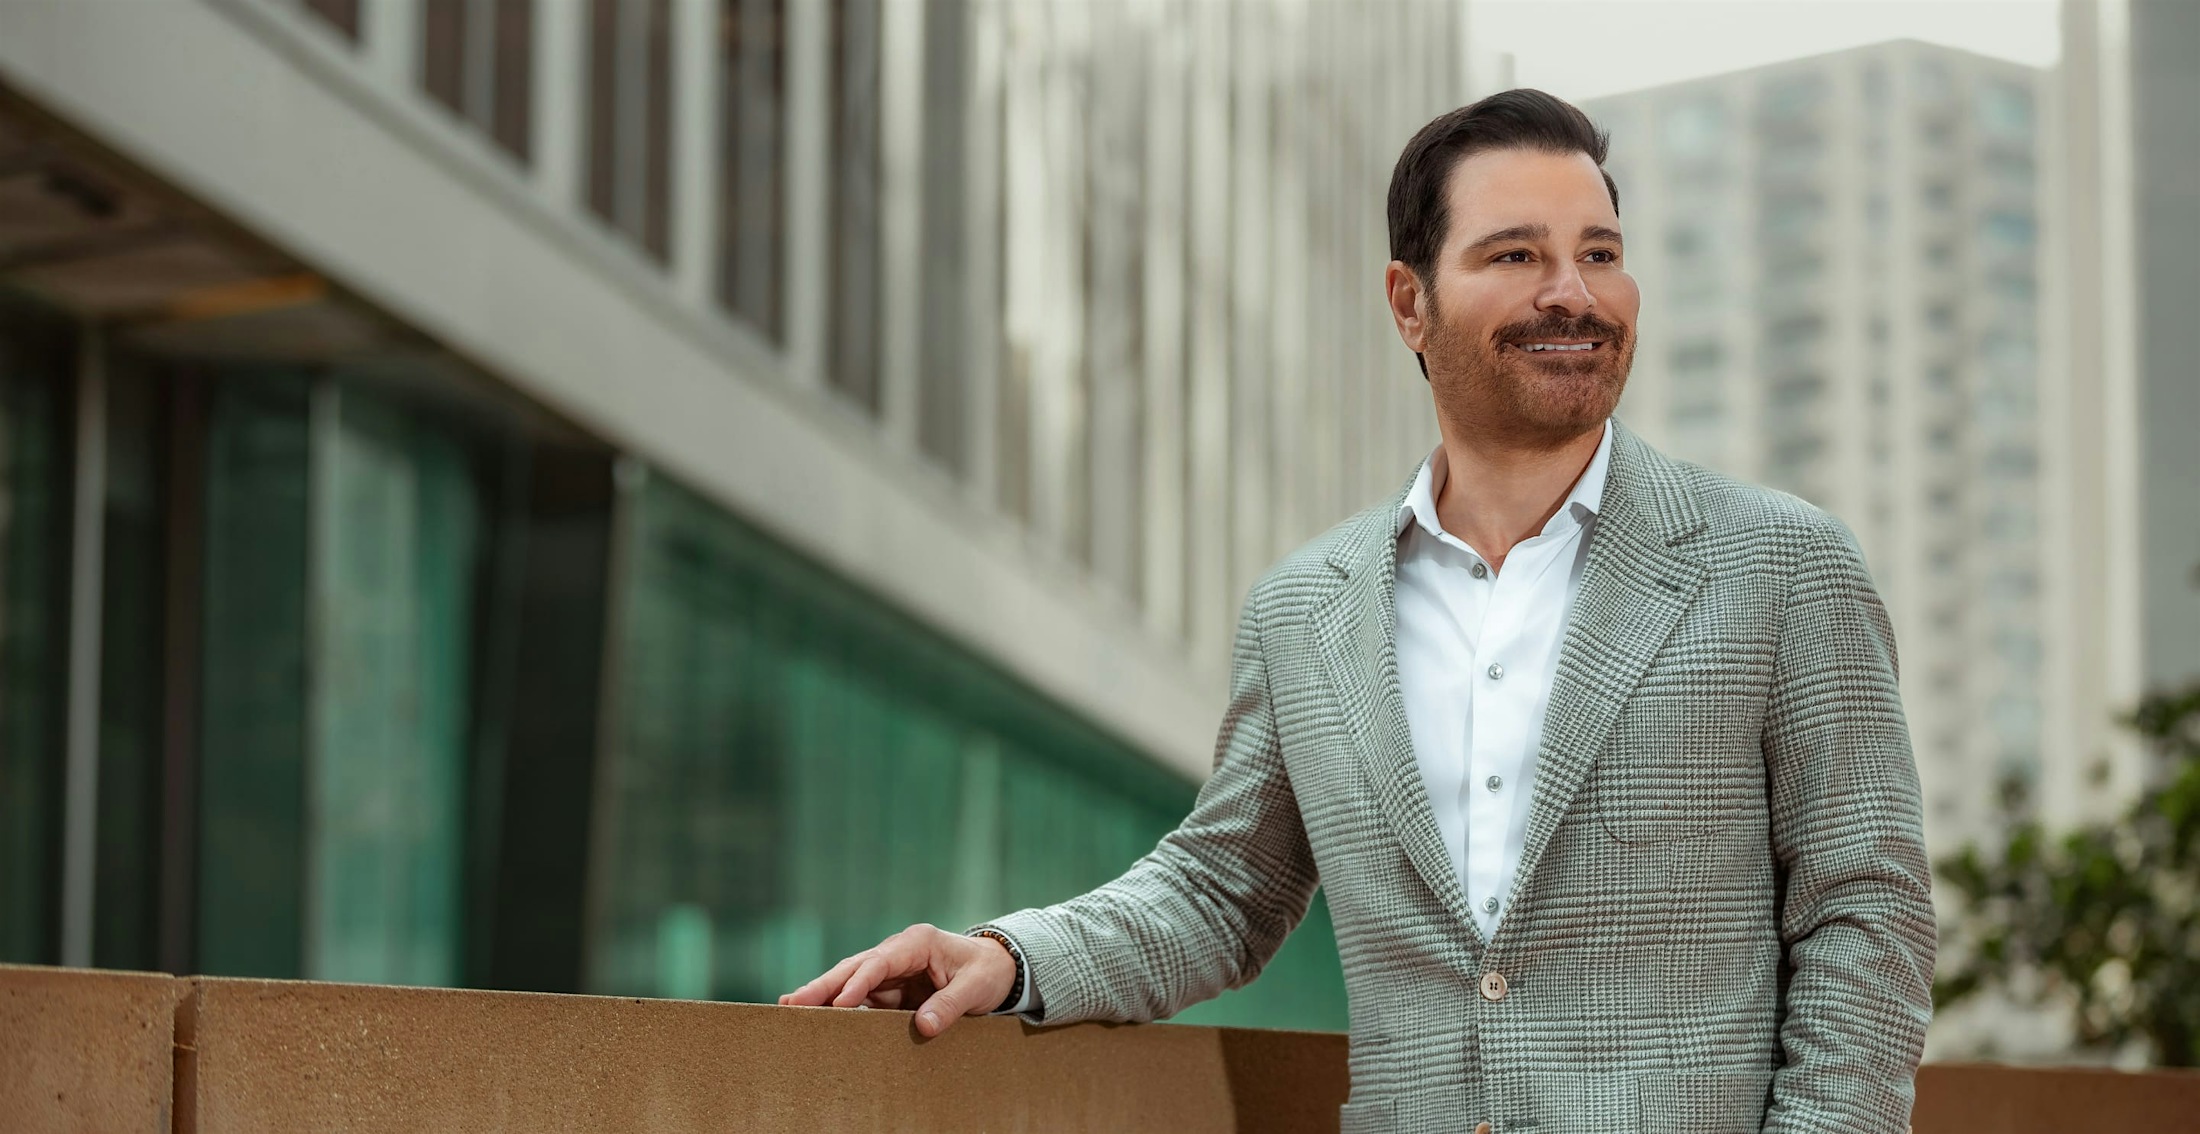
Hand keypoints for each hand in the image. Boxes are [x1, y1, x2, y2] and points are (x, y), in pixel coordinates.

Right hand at [777, 923, 1016, 1036]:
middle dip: (823, 985)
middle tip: (791, 1002)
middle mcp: (898, 952)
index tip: (838, 1004)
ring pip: (851, 981)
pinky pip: (861, 997)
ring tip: (789, 1008)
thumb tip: (924, 1026)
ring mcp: (892, 970)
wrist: (999, 967)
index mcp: (917, 942)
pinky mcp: (891, 987)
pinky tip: (816, 1016)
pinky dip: (839, 1006)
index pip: (879, 962)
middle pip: (855, 967)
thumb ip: (950, 1005)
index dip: (858, 983)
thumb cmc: (988, 972)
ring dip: (823, 995)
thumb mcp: (976, 987)